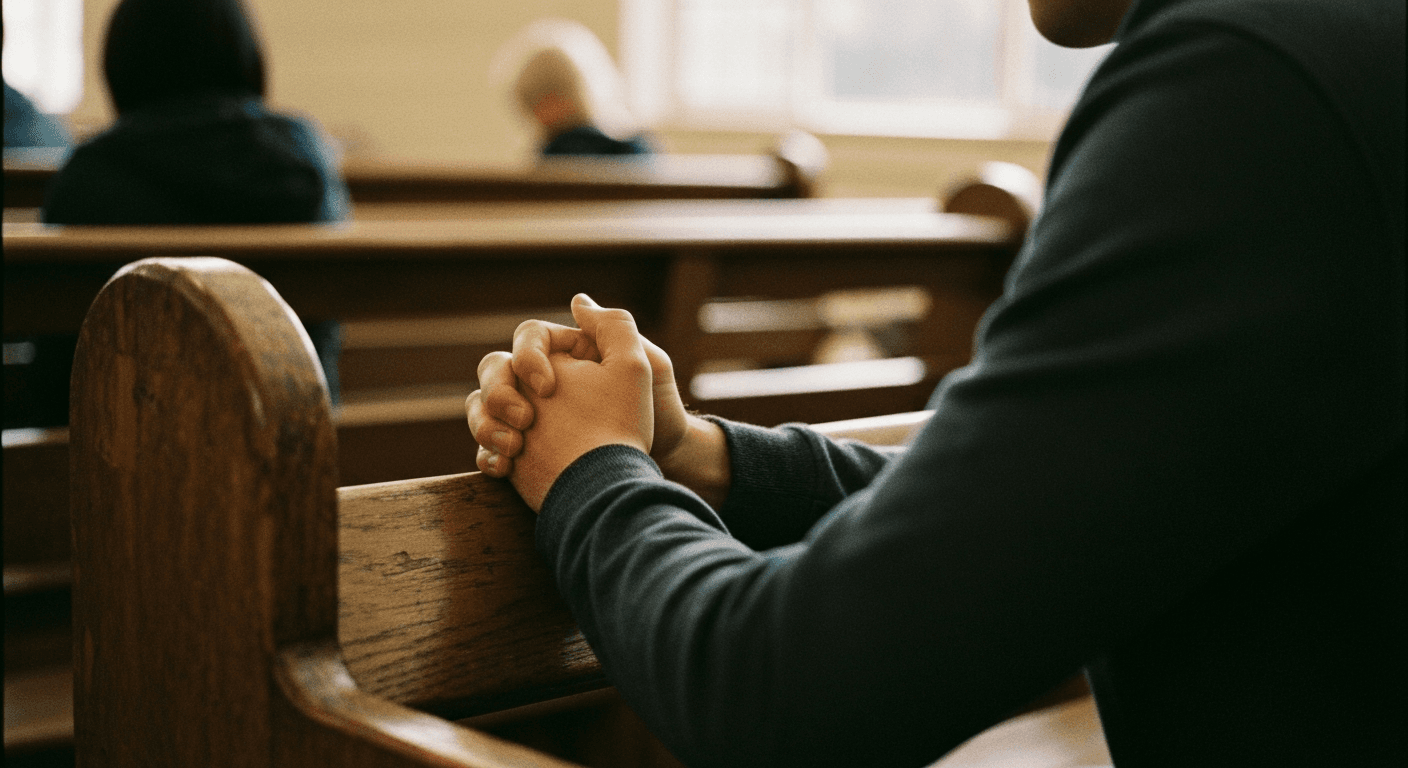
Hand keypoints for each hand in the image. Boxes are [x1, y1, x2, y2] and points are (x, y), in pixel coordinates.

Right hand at [467, 294, 689, 477]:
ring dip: (485, 425)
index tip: (548, 387)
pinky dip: (488, 455)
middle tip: (524, 420)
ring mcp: (528, 419)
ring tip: (512, 448)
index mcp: (570, 357)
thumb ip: (612, 329)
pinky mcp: (521, 454)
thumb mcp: (643, 364)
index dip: (528, 356)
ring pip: (482, 408)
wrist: (653, 469)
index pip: (529, 338)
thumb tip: (577, 301)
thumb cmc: (655, 414)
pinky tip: (505, 466)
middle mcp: (543, 384)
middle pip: (495, 370)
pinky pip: (488, 449)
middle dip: (498, 393)